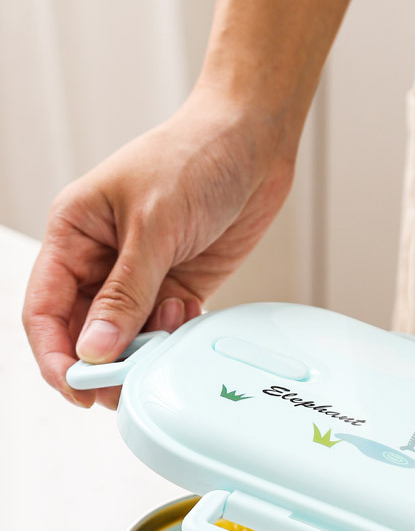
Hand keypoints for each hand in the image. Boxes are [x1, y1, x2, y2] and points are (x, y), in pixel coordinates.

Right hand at [22, 88, 293, 408]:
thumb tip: (94, 350)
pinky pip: (165, 329)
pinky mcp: (178, 284)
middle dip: (104, 362)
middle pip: (84, 332)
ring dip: (144, 348)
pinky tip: (188, 311)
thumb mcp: (153, 226)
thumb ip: (124, 294)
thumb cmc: (194, 158)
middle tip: (128, 384)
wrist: (254, 142)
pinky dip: (174, 334)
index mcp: (74, 233)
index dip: (55, 355)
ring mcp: (140, 274)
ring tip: (167, 332)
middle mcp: (101, 258)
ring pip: (127, 337)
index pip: (45, 309)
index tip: (78, 388)